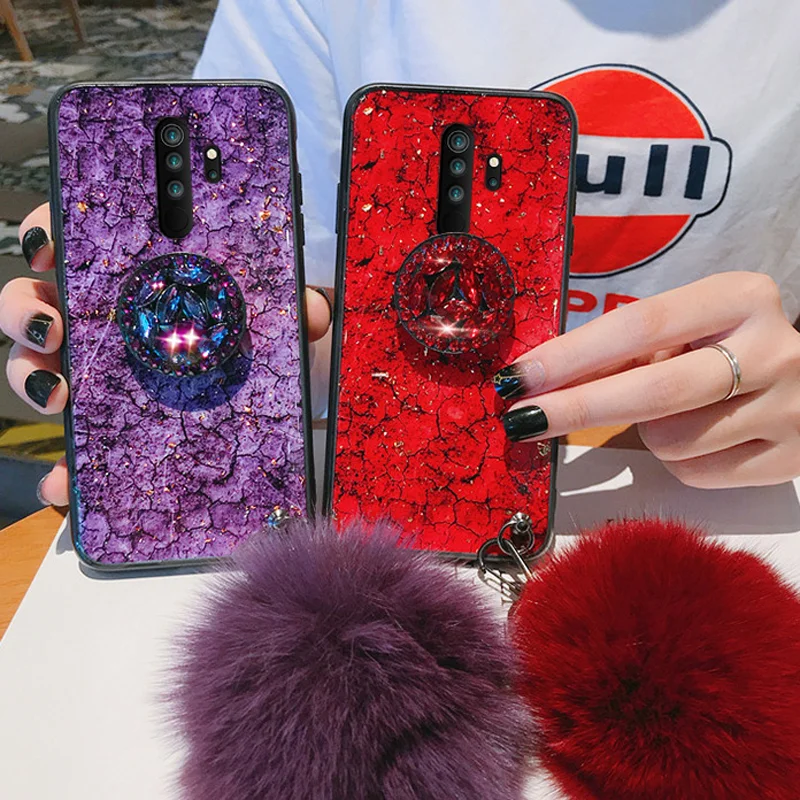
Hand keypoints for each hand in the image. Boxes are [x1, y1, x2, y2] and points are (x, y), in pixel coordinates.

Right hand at [0, 203, 332, 506]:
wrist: (280, 422)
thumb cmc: (272, 358)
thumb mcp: (288, 328)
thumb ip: (298, 310)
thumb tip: (311, 310)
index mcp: (146, 283)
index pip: (85, 241)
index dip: (54, 233)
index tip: (50, 247)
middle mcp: (109, 325)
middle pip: (39, 301)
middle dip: (26, 308)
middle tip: (53, 324)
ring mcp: (100, 380)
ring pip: (36, 367)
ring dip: (30, 376)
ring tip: (58, 395)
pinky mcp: (104, 436)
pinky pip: (68, 450)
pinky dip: (61, 466)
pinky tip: (67, 481)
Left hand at [493, 272, 799, 487]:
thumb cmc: (729, 346)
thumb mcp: (686, 331)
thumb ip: (625, 352)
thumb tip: (540, 382)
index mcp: (739, 297)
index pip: (639, 327)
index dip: (571, 356)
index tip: (519, 377)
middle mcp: (773, 348)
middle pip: (653, 390)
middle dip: (575, 409)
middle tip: (521, 420)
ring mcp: (788, 407)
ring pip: (672, 440)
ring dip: (646, 434)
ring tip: (673, 412)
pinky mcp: (791, 458)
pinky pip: (697, 473)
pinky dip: (678, 462)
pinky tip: (702, 437)